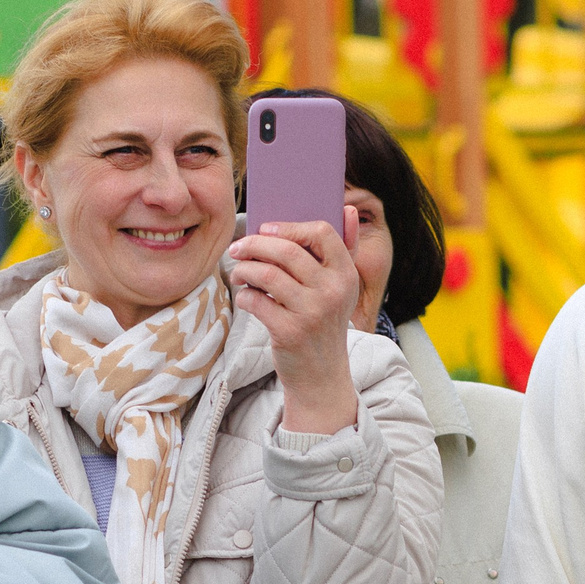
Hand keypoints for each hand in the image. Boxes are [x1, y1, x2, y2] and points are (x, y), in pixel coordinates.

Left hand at [229, 221, 358, 434]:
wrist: (321, 375)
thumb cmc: (325, 323)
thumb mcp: (341, 288)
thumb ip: (345, 248)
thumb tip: (347, 208)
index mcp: (346, 274)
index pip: (321, 232)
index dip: (289, 227)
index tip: (266, 231)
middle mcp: (332, 292)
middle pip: (286, 251)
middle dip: (254, 245)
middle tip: (238, 248)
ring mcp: (311, 313)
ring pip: (265, 274)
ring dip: (244, 270)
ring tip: (239, 273)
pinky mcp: (289, 332)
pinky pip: (255, 301)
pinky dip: (245, 296)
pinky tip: (247, 298)